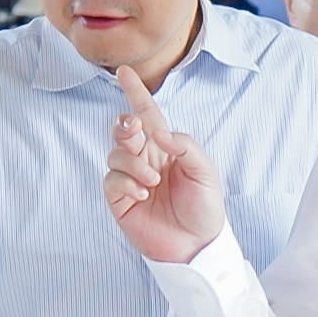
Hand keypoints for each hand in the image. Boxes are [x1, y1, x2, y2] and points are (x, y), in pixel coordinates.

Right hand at [103, 66, 225, 265]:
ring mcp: (130, 178)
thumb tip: (158, 133)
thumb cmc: (204, 207)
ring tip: (151, 182)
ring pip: (116, 154)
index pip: (147, 114)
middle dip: (125, 126)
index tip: (123, 72)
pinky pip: (111, 180)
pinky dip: (125, 183)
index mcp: (165, 147)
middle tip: (136, 134)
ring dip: (133, 164)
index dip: (135, 92)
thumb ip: (185, 145)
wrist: (196, 245)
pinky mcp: (120, 199)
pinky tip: (142, 195)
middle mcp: (145, 158)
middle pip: (123, 129)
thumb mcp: (205, 171)